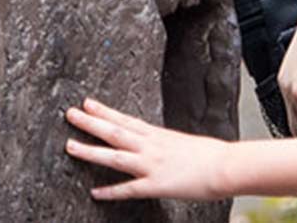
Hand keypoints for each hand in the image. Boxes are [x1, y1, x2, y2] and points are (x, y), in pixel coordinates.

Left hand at [64, 97, 232, 200]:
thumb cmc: (210, 155)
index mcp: (157, 135)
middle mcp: (150, 146)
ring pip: (114, 156)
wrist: (226, 165)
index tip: (87, 102)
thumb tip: (154, 143)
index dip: (104, 110)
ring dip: (91, 151)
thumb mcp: (182, 141)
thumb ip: (164, 142)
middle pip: (114, 131)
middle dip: (90, 122)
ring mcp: (151, 165)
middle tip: (70, 113)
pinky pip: (129, 189)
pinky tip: (95, 193)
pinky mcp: (156, 185)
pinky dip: (111, 191)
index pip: (125, 119)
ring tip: (70, 147)